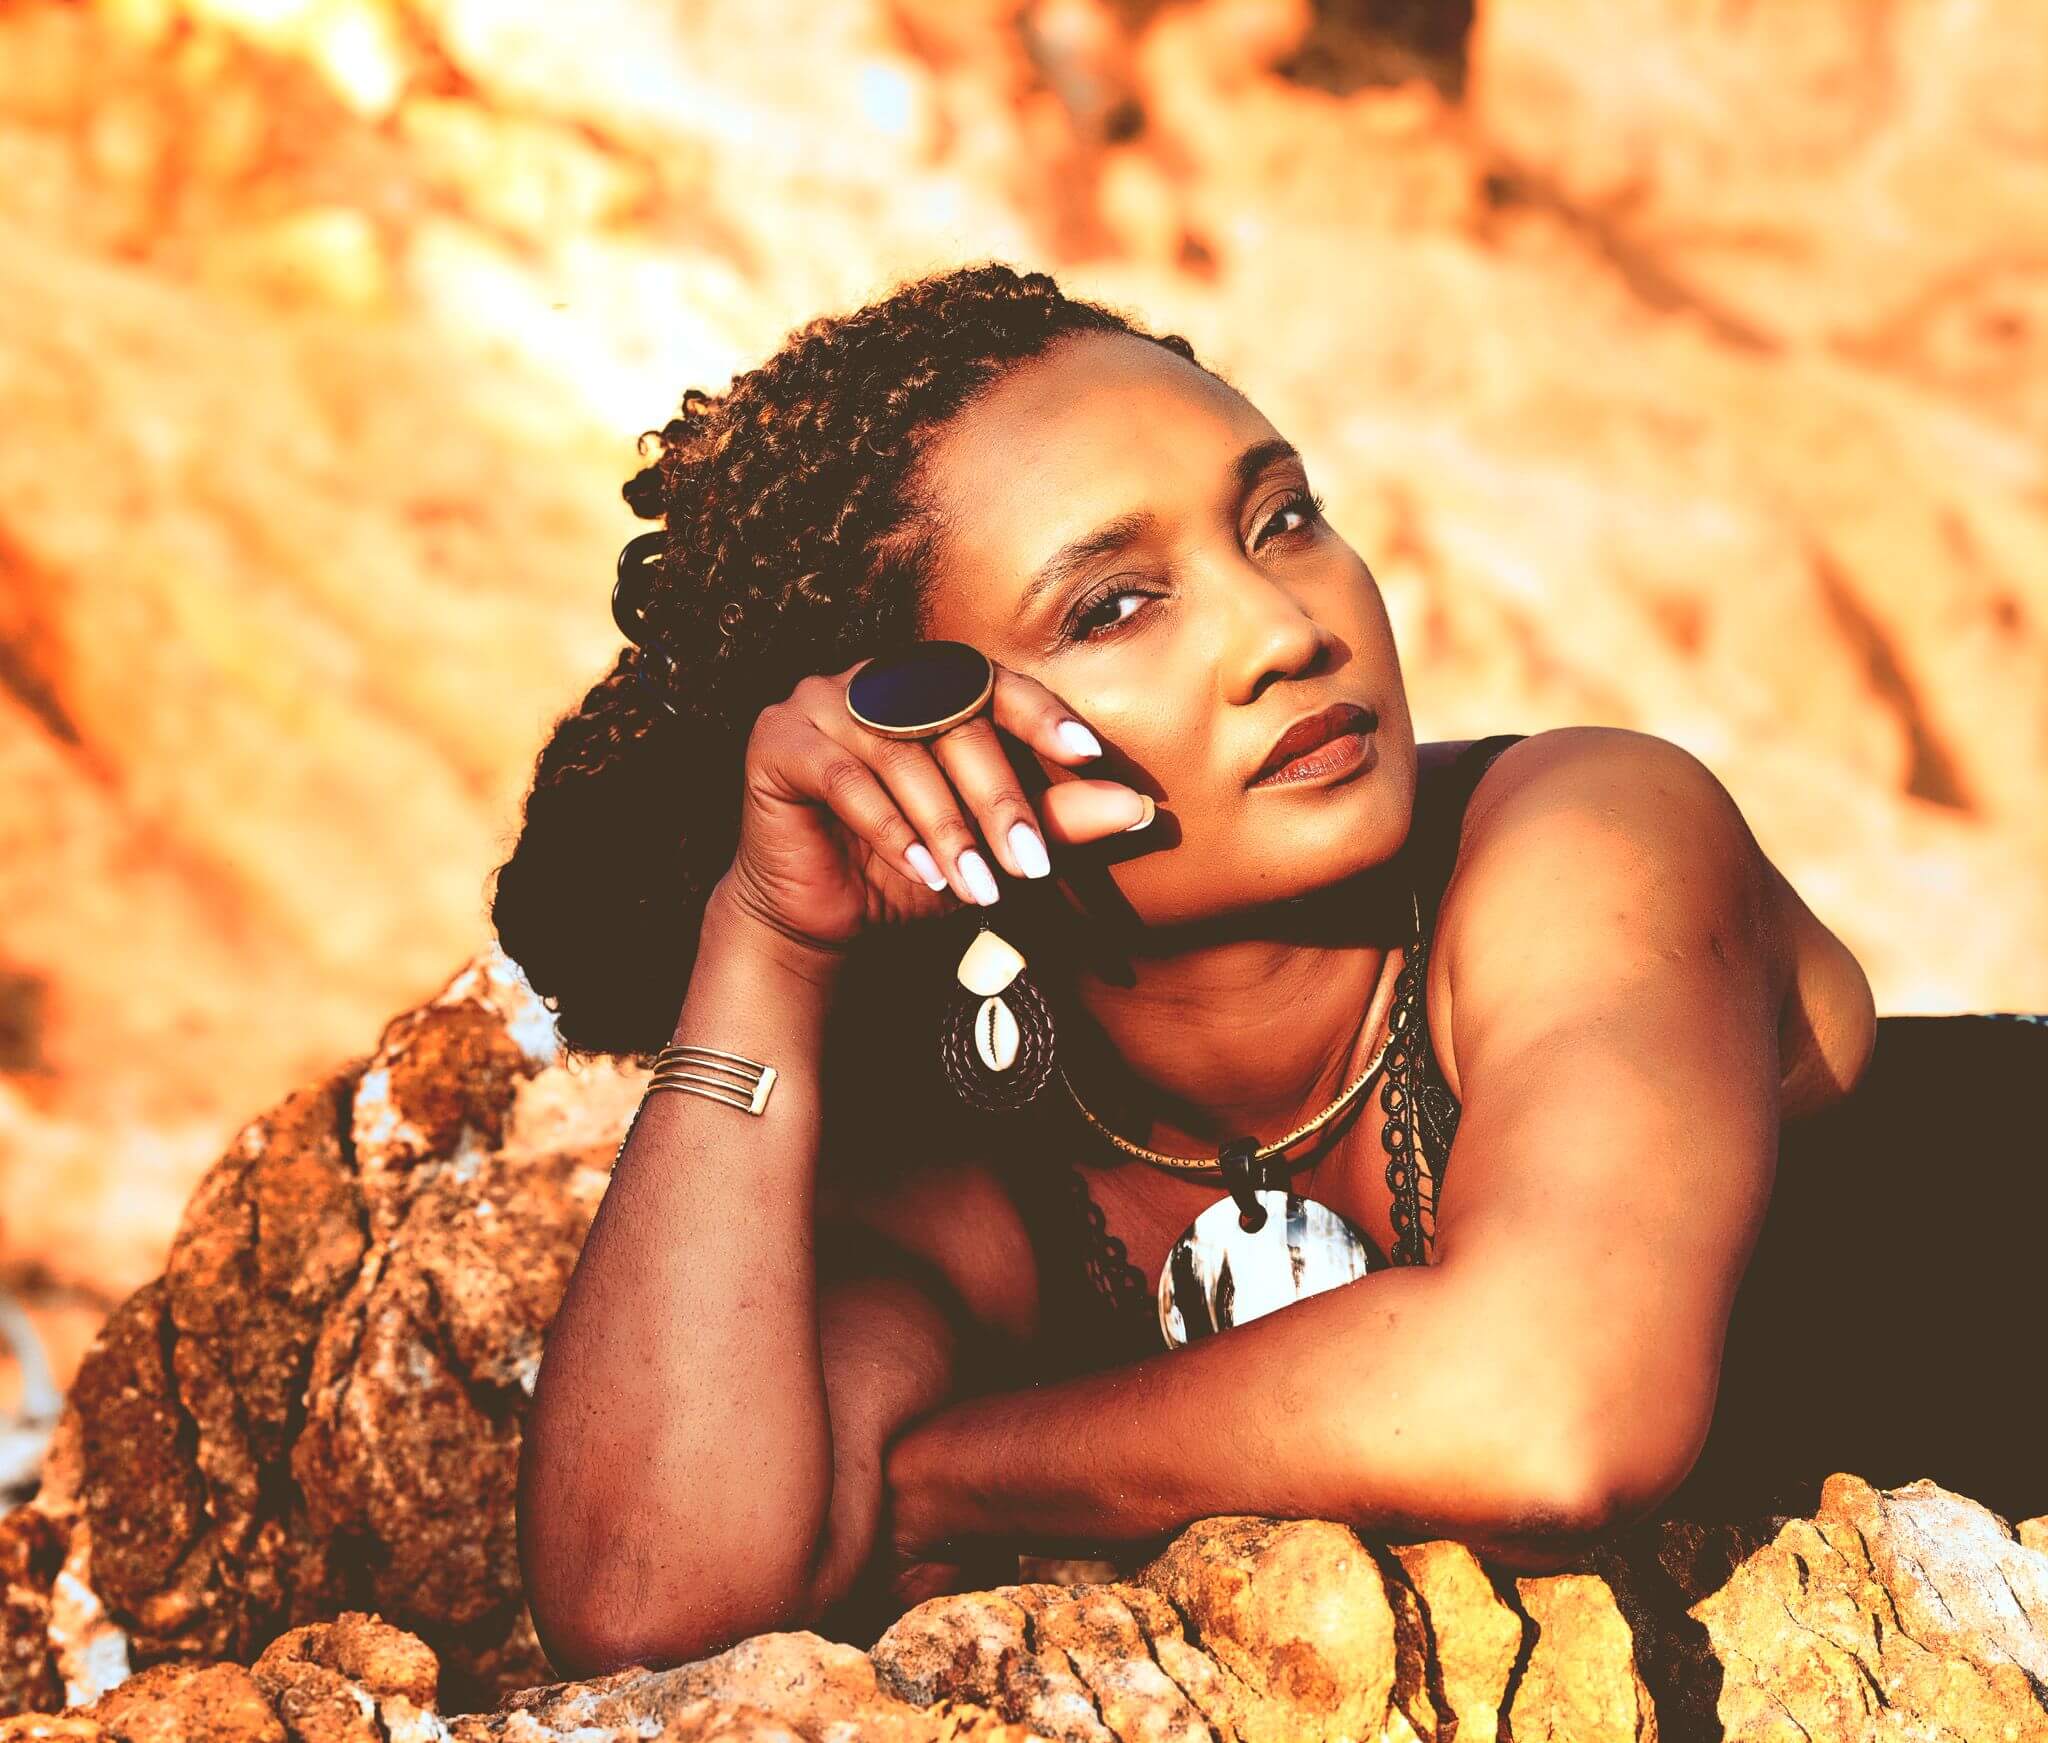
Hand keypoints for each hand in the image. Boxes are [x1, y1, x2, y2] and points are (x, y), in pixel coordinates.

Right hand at [717, 653, 1152, 956]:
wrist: (821, 917)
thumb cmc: (912, 870)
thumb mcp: (993, 848)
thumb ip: (1057, 822)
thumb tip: (1140, 809)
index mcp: (929, 685)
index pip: (994, 683)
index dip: (1041, 715)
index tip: (1090, 755)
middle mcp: (876, 678)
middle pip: (952, 723)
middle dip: (997, 800)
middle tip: (1029, 865)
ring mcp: (821, 699)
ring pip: (902, 756)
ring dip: (946, 828)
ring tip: (977, 889)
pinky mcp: (778, 738)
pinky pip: (844, 778)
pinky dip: (889, 828)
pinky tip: (919, 872)